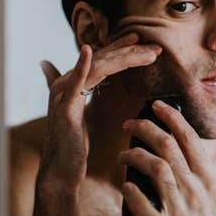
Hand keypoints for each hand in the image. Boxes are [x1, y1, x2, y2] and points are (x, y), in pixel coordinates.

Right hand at [19, 34, 161, 215]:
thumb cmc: (71, 148)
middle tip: (156, 47)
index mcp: (72, 85)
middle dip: (130, 51)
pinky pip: (74, 84)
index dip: (120, 48)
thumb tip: (75, 83)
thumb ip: (79, 93)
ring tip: (148, 54)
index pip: (100, 60)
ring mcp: (63, 95)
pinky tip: (88, 52)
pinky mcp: (64, 109)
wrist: (60, 173)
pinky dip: (80, 66)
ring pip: (97, 67)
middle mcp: (65, 84)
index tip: (142, 42)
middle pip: (102, 59)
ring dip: (124, 57)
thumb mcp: (77, 115)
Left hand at [119, 100, 215, 215]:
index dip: (172, 117)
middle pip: (168, 146)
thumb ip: (205, 179)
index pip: (190, 139)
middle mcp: (196, 191)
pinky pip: (144, 205)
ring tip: (121, 156)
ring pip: (156, 168)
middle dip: (145, 128)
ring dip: (134, 156)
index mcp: (209, 181)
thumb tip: (192, 154)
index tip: (157, 105)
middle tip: (128, 124)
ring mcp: (181, 211)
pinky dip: (131, 193)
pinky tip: (124, 187)